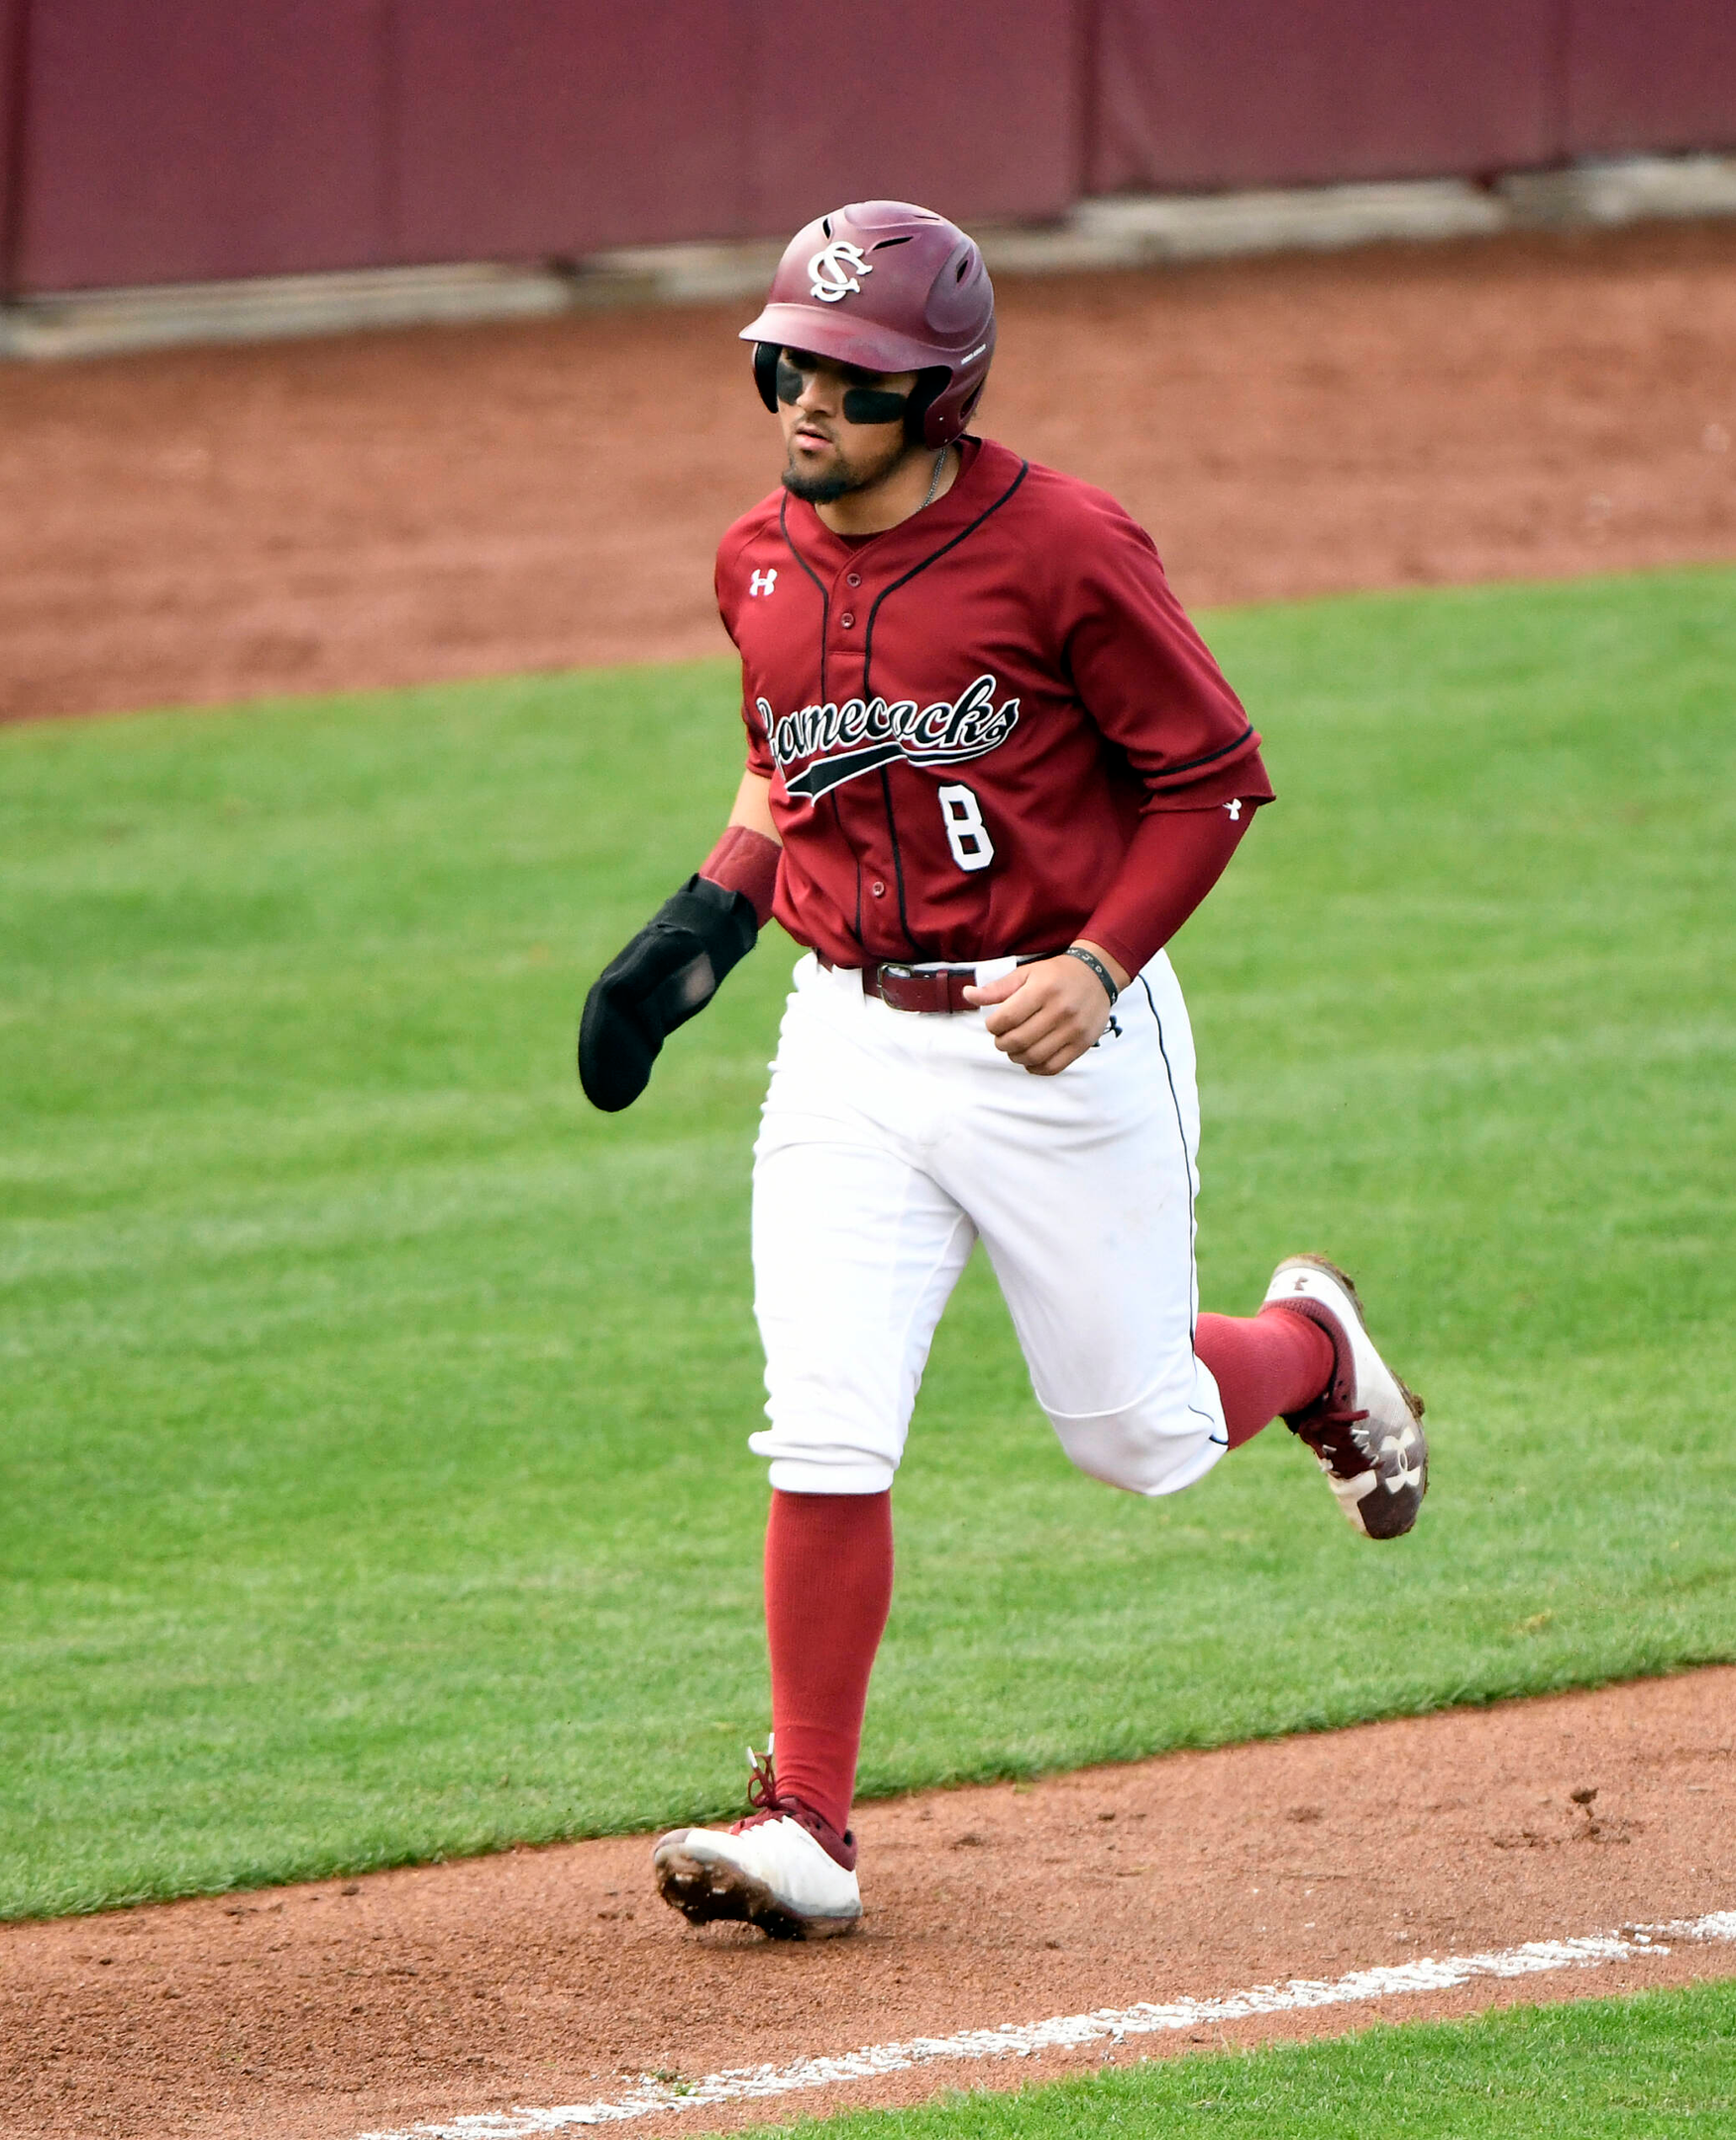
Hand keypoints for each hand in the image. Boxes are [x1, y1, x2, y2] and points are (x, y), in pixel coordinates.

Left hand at [962, 943, 1129, 1075]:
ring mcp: (1073, 1029)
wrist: (1097, 975)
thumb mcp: (1026, 973)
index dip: (993, 1026)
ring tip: (1015, 1048)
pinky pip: (1053, 1067)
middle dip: (1002, 1043)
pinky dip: (1035, 1068)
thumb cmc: (1056, 974)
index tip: (994, 1024)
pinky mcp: (1083, 1044)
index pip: (1006, 1018)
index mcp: (1042, 990)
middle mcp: (1059, 1010)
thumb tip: (967, 995)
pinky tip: (1031, 1058)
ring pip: (1033, 1056)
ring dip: (1016, 1057)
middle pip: (1018, 1041)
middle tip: (1002, 1038)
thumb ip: (996, 989)